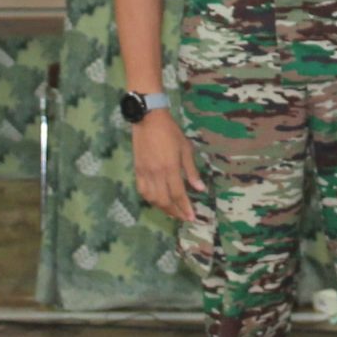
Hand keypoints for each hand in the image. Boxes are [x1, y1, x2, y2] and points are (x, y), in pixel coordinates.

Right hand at [130, 110, 203, 224]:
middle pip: (164, 200)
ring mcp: (145, 173)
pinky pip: (142, 191)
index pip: (178, 194)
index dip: (185, 207)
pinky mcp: (137, 170)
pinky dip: (150, 200)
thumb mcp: (186, 148)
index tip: (191, 217)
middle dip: (175, 212)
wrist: (148, 119)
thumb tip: (200, 188)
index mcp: (170, 168)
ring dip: (163, 208)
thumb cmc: (170, 132)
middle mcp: (156, 173)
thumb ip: (191, 171)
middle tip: (184, 217)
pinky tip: (157, 201)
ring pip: (152, 199)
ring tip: (173, 212)